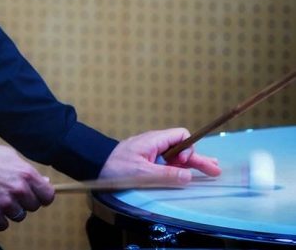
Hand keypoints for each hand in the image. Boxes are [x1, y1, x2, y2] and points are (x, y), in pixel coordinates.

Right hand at [0, 142, 54, 230]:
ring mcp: (6, 204)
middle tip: (10, 191)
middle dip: (24, 201)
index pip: (48, 195)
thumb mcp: (9, 155)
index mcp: (26, 173)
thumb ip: (27, 170)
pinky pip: (3, 224)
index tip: (37, 195)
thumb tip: (44, 182)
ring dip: (11, 210)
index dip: (42, 195)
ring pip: (19, 216)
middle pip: (33, 207)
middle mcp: (19, 190)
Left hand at [99, 127, 220, 183]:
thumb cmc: (116, 166)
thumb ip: (166, 174)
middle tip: (216, 170)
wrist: (96, 163)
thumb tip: (188, 176)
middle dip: (199, 158)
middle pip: (182, 148)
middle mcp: (155, 143)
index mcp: (155, 140)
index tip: (186, 163)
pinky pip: (167, 161)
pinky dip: (180, 166)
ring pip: (176, 155)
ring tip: (209, 170)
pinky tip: (188, 173)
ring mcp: (151, 151)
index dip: (189, 149)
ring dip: (192, 163)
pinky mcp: (147, 159)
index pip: (180, 136)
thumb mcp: (143, 173)